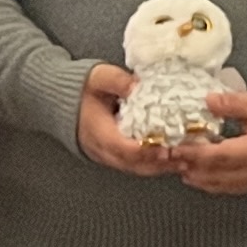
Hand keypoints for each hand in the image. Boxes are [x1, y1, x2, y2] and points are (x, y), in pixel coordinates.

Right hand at [77, 63, 181, 178]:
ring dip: (160, 167)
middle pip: (133, 165)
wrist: (61, 100)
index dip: (147, 151)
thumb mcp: (98, 77)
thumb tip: (138, 86)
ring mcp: (106, 156)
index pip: (123, 148)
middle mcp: (101, 150)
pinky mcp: (112, 156)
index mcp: (97, 132)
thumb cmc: (82, 88)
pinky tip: (171, 159)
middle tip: (185, 157)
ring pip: (135, 169)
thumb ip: (117, 81)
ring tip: (185, 160)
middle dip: (160, 163)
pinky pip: (134, 166)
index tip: (168, 148)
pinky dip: (153, 165)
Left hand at [173, 89, 246, 197]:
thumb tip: (208, 101)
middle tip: (171, 158)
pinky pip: (227, 189)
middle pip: (215, 174)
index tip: (176, 148)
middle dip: (190, 166)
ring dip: (197, 177)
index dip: (195, 153)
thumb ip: (232, 103)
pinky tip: (198, 176)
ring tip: (180, 166)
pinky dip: (209, 184)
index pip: (219, 155)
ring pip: (219, 185)